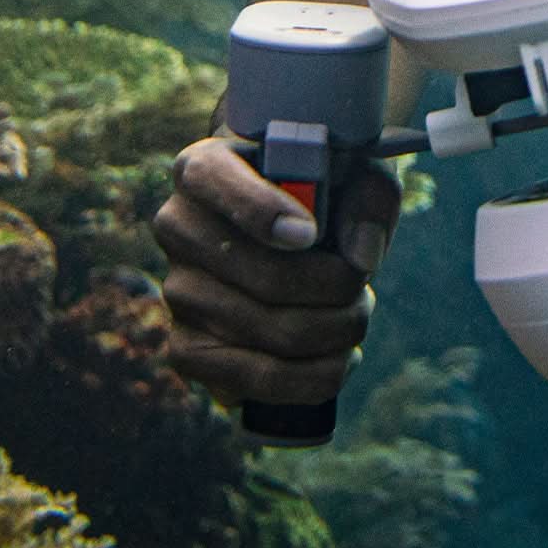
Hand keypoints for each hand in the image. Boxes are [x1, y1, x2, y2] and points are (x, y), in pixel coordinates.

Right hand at [153, 137, 402, 405]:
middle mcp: (177, 227)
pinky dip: (310, 378)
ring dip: (336, 331)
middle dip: (337, 289)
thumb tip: (360, 256)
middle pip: (265, 276)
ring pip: (271, 332)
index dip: (261, 210)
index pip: (212, 180)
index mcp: (204, 168)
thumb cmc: (326, 192)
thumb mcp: (357, 173)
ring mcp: (177, 291)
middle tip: (363, 286)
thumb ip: (369, 199)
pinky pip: (250, 379)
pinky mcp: (187, 349)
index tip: (310, 233)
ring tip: (357, 314)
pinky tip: (339, 358)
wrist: (295, 235)